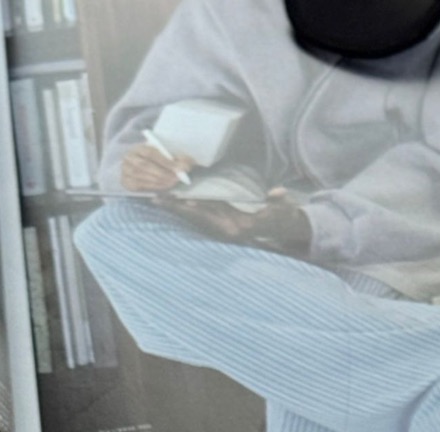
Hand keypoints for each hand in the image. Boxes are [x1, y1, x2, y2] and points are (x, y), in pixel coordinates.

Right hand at [121, 142, 193, 191]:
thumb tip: (188, 165)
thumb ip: (178, 159)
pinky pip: (139, 186)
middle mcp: (129, 157)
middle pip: (146, 166)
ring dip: (160, 182)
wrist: (139, 167)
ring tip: (172, 183)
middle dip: (164, 173)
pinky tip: (163, 187)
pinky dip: (153, 187)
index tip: (181, 169)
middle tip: (177, 179)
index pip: (151, 153)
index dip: (166, 162)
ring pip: (143, 177)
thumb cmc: (156, 161)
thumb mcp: (166, 156)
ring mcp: (125, 170)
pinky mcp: (126, 182)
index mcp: (138, 147)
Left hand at [171, 190, 310, 255]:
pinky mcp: (219, 223)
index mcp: (241, 228)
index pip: (214, 218)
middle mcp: (228, 231)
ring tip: (157, 199)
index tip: (182, 203)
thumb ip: (279, 202)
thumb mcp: (283, 209)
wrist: (283, 227)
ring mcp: (222, 228)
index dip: (197, 211)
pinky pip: (199, 216)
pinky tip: (172, 202)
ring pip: (195, 219)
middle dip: (178, 210)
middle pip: (198, 219)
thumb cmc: (282, 216)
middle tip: (156, 199)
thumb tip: (279, 193)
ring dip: (177, 210)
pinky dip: (185, 209)